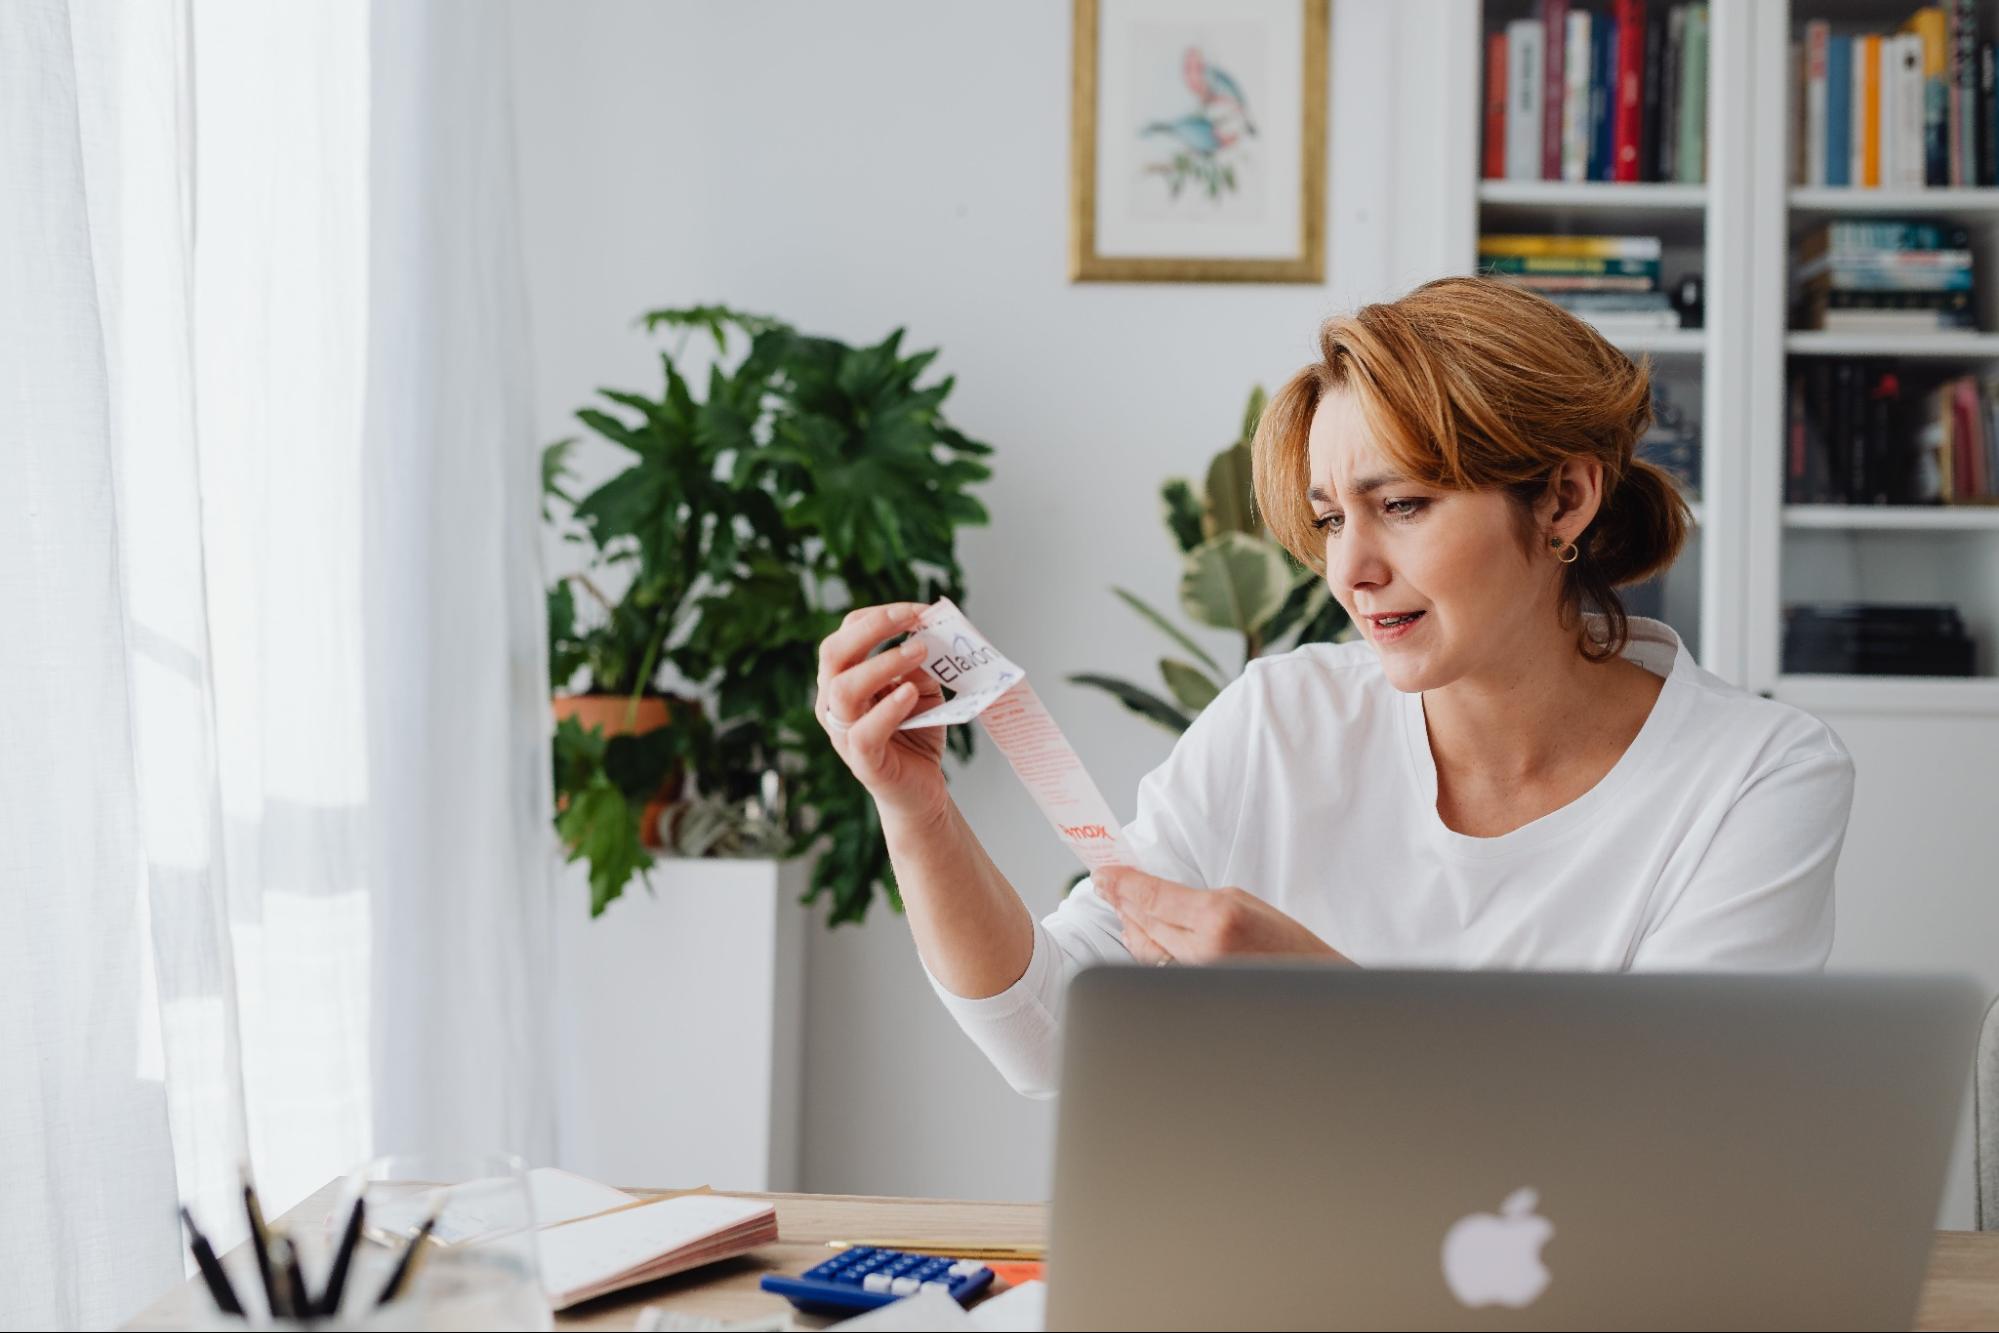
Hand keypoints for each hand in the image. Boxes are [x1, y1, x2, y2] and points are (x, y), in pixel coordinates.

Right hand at [816, 602, 950, 824]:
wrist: (922, 792)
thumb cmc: (917, 734)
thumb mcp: (922, 689)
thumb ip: (921, 664)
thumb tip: (931, 632)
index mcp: (843, 678)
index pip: (847, 633)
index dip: (880, 615)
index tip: (919, 610)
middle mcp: (833, 703)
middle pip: (833, 653)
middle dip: (872, 628)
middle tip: (912, 618)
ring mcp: (842, 733)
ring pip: (843, 690)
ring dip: (884, 663)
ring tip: (920, 651)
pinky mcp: (862, 761)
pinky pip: (863, 732)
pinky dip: (888, 708)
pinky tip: (911, 693)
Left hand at [1095, 866, 1351, 965]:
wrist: (1315, 985)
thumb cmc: (1286, 945)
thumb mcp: (1244, 903)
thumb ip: (1195, 901)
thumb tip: (1151, 896)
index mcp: (1218, 918)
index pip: (1153, 897)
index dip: (1123, 883)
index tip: (1105, 873)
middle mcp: (1202, 951)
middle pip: (1142, 921)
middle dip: (1121, 900)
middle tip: (1106, 884)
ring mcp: (1196, 978)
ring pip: (1144, 948)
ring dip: (1130, 924)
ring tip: (1123, 905)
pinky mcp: (1195, 995)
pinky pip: (1157, 968)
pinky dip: (1146, 949)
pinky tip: (1142, 935)